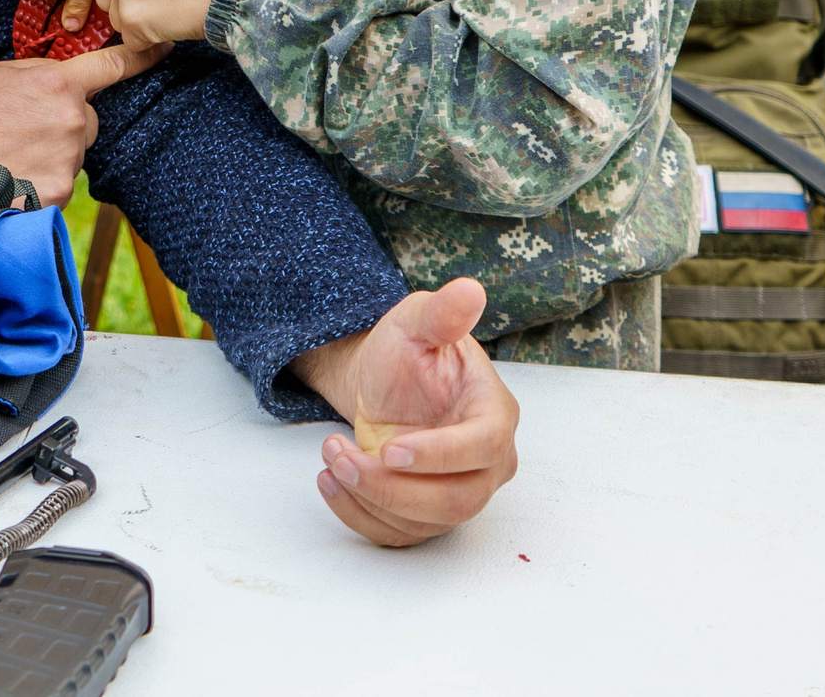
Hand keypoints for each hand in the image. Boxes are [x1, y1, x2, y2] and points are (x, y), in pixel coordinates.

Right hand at [0, 41, 169, 206]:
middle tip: (23, 130)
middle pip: (88, 119)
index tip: (165, 47)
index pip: (112, 65)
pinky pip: (62, 181)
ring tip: (12, 153)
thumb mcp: (3, 75)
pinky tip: (14, 173)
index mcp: (57, 84)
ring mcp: (68, 158)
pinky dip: (43, 179)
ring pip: (74, 152)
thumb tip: (69, 79)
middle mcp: (71, 120)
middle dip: (65, 123)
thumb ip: (45, 73)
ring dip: (53, 152)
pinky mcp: (60, 191)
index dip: (143, 55)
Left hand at [293, 279, 517, 546]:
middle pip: (457, 500)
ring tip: (329, 457)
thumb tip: (470, 290)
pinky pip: (400, 534)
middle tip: (340, 454)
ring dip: (369, 498)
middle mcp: (489, 462)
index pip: (484, 447)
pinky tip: (330, 483)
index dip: (440, 455)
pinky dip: (359, 516)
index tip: (390, 449)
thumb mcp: (415, 322)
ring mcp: (460, 491)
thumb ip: (441, 312)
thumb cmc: (406, 352)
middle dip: (392, 486)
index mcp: (494, 413)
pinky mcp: (429, 514)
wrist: (383, 383)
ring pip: (426, 522)